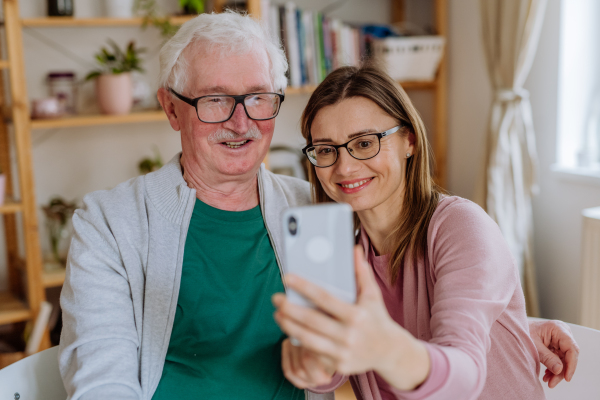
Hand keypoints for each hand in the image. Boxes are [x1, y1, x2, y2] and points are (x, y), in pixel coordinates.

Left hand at [272, 246, 429, 390]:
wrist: (390, 352)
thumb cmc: (377, 318)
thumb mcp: (372, 294)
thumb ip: (361, 272)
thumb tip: (354, 249)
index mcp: (357, 315)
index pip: (324, 298)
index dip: (304, 287)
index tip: (287, 278)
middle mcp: (350, 335)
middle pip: (311, 320)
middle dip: (289, 308)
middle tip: (276, 298)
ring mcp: (343, 352)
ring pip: (308, 339)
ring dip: (288, 326)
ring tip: (277, 314)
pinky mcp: (339, 366)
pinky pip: (313, 352)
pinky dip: (299, 341)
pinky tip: (290, 330)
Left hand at [529, 319, 579, 387]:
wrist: (516, 329)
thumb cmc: (523, 332)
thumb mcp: (533, 345)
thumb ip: (547, 357)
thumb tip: (560, 370)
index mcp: (558, 329)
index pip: (571, 348)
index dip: (571, 365)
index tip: (566, 378)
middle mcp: (563, 333)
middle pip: (569, 356)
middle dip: (562, 372)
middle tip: (552, 383)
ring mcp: (561, 340)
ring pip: (565, 360)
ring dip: (557, 373)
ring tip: (548, 381)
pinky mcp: (558, 346)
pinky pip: (560, 360)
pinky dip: (554, 369)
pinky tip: (547, 375)